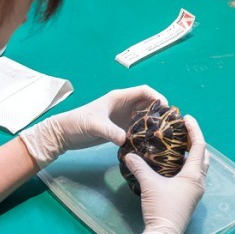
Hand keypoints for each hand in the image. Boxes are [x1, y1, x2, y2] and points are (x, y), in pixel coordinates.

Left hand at [18, 86, 165, 168]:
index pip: (144, 91)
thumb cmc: (77, 123)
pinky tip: (150, 142)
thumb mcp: (94, 125)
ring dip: (153, 123)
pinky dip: (145, 133)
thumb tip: (125, 139)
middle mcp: (124, 106)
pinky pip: (137, 129)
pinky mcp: (120, 129)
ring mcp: (122, 118)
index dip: (157, 96)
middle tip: (170, 124)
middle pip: (148, 104)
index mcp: (119, 98)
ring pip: (144, 117)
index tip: (167, 108)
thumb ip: (110, 131)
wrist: (64, 134)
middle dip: (160, 111)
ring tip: (164, 134)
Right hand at [122, 115, 209, 233]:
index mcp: (194, 175)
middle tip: (183, 130)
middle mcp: (199, 182)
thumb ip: (139, 167)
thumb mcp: (149, 184)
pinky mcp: (189, 199)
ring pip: (199, 167)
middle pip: (203, 155)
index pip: (199, 146)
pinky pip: (193, 175)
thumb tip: (128, 154)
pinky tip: (173, 165)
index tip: (187, 117)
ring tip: (178, 144)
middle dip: (195, 141)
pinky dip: (186, 165)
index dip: (194, 130)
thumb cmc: (161, 208)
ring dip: (192, 154)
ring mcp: (196, 192)